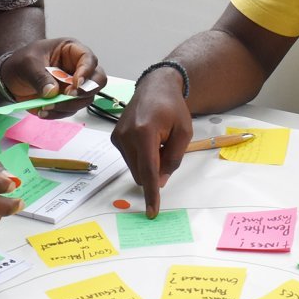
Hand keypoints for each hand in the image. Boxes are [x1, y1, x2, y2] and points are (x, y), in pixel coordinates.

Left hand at [0, 37, 100, 116]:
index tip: (76, 83)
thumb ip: (40, 76)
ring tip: (47, 106)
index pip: (89, 59)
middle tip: (68, 96)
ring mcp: (74, 86)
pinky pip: (70, 110)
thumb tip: (52, 92)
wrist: (11, 77)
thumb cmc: (23, 61)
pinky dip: (58, 113)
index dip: (87, 71)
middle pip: (97, 81)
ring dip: (68, 105)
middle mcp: (78, 68)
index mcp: (72, 51)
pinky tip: (43, 111)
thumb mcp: (28, 63)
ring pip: (85, 99)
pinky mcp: (67, 100)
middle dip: (85, 91)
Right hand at [110, 68, 193, 216]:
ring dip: (148, 163)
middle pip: (141, 172)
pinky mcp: (115, 137)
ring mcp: (118, 136)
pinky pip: (129, 159)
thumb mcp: (184, 133)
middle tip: (168, 150)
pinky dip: (141, 157)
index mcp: (145, 132)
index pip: (148, 170)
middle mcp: (127, 135)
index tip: (152, 211)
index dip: (152, 193)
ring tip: (158, 141)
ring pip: (134, 168)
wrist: (155, 87)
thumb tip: (160, 182)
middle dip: (155, 171)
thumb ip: (173, 159)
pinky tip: (148, 139)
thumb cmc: (173, 108)